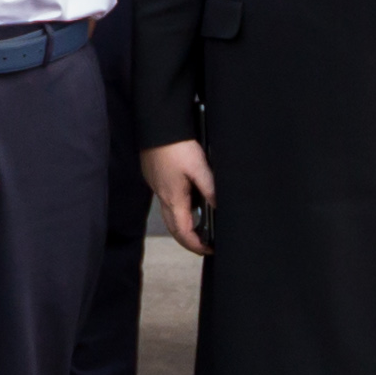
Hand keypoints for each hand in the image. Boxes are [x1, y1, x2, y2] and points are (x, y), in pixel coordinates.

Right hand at [140, 139, 215, 255]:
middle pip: (173, 227)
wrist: (157, 124)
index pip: (183, 232)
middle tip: (204, 243)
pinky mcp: (156, 176)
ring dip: (183, 224)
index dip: (196, 245)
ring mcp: (157, 186)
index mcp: (174, 198)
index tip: (209, 249)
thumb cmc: (176, 145)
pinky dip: (179, 207)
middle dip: (188, 239)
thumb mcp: (199, 167)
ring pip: (169, 213)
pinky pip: (167, 199)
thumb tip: (219, 208)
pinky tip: (189, 199)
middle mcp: (163, 195)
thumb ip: (210, 189)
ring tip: (200, 224)